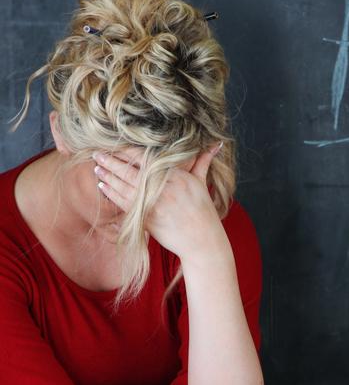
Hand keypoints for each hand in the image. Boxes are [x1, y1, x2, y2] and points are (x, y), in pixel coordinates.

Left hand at [92, 142, 223, 257]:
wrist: (202, 240)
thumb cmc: (203, 211)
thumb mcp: (202, 183)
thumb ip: (202, 161)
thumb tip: (215, 144)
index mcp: (175, 174)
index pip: (143, 157)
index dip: (125, 151)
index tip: (114, 145)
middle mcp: (162, 186)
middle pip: (128, 169)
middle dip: (110, 161)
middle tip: (96, 153)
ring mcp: (152, 202)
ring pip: (122, 185)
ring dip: (107, 176)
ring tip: (97, 168)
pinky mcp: (145, 217)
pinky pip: (122, 202)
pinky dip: (111, 192)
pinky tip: (103, 185)